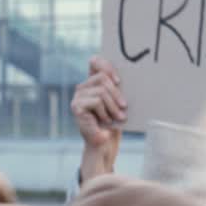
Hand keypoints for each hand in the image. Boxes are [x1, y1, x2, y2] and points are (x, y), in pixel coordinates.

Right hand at [72, 57, 125, 181]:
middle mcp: (82, 88)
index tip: (119, 81)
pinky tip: (106, 121)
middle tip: (124, 108)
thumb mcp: (118, 102)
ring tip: (118, 117)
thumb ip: (116, 88)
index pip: (95, 61)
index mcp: (92, 83)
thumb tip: (129, 74)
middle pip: (103, 77)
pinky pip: (96, 101)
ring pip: (102, 90)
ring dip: (113, 106)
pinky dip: (105, 112)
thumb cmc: (114, 123)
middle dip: (117, 93)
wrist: (105, 144)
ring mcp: (78, 97)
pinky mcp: (76, 107)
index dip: (107, 66)